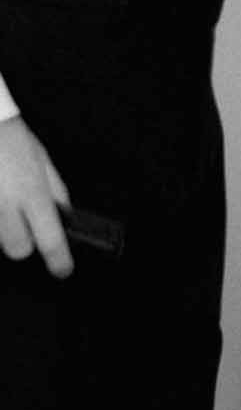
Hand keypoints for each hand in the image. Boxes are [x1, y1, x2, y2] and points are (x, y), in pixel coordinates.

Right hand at [0, 114, 72, 276]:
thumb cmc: (13, 140)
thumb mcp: (43, 161)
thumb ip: (56, 191)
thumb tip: (66, 216)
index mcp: (32, 193)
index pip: (51, 240)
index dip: (59, 260)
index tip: (63, 269)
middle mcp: (6, 205)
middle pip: (18, 249)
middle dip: (25, 241)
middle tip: (25, 221)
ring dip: (5, 229)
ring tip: (6, 198)